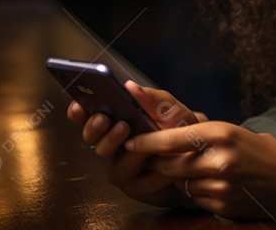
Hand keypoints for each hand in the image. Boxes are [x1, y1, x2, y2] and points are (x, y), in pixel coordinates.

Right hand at [65, 80, 205, 206]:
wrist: (198, 155)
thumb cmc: (179, 129)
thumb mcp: (170, 108)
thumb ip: (152, 98)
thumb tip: (130, 86)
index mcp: (114, 123)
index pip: (87, 118)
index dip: (78, 112)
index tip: (78, 105)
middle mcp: (113, 147)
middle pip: (93, 141)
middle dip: (96, 129)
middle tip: (105, 119)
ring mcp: (122, 169)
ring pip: (114, 163)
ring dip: (125, 151)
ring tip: (134, 139)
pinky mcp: (137, 188)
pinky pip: (140, 182)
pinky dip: (153, 172)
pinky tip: (163, 164)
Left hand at [126, 121, 275, 221]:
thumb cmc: (264, 154)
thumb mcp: (235, 133)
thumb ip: (203, 135)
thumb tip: (167, 133)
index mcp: (221, 133)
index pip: (171, 139)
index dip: (147, 141)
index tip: (130, 141)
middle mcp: (218, 159)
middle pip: (168, 164)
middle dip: (158, 162)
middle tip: (155, 158)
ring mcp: (219, 186)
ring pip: (179, 183)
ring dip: (179, 179)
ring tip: (197, 171)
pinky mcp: (221, 206)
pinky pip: (194, 198)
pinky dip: (196, 192)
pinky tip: (213, 186)